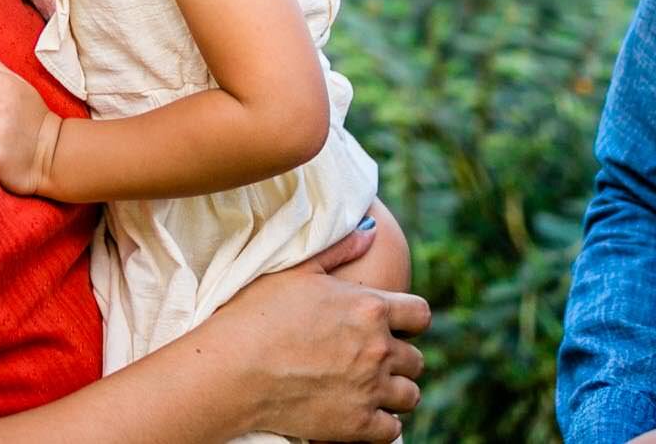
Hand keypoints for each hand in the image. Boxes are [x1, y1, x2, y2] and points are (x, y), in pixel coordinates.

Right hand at [205, 244, 430, 441]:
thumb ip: (340, 249)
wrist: (234, 369)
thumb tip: (372, 232)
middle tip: (372, 360)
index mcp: (370, 308)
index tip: (394, 327)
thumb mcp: (298, 271)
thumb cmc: (259, 314)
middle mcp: (378, 349)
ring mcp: (370, 389)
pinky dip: (382, 426)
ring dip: (395, 392)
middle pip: (416, 359)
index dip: (410, 321)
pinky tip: (364, 417)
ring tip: (371, 389)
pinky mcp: (357, 426)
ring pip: (410, 396)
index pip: (421, 315)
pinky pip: (392, 432)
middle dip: (399, 359)